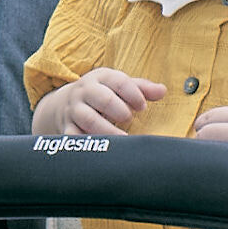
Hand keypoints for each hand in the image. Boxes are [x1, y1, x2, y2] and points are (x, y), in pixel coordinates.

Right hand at [48, 68, 165, 136]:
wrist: (64, 104)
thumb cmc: (102, 95)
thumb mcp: (119, 86)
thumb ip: (142, 88)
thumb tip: (163, 91)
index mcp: (100, 77)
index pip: (118, 81)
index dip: (134, 95)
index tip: (143, 107)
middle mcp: (85, 91)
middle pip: (102, 98)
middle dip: (119, 110)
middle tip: (129, 119)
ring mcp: (74, 109)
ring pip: (88, 119)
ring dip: (107, 130)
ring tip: (123, 140)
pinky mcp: (67, 126)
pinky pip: (73, 136)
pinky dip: (85, 144)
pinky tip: (100, 151)